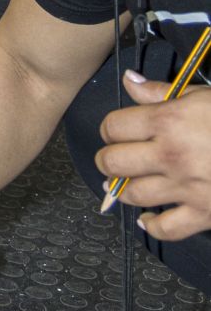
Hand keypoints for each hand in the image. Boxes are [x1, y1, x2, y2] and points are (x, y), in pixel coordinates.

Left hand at [98, 75, 210, 239]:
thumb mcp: (202, 96)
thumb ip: (161, 92)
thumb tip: (129, 82)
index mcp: (168, 122)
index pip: (114, 126)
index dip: (110, 128)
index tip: (116, 131)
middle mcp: (170, 156)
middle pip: (114, 162)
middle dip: (108, 159)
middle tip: (114, 158)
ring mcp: (185, 188)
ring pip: (133, 194)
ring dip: (124, 189)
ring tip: (127, 182)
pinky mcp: (203, 214)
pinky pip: (166, 228)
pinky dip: (151, 225)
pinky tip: (148, 217)